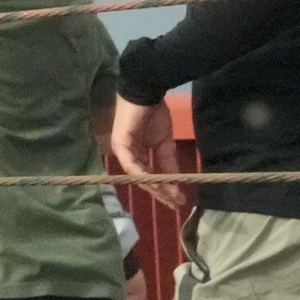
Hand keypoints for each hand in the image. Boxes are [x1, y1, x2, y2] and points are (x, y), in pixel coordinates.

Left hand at [110, 95, 184, 210]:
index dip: (163, 189)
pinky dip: (145, 176)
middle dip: (160, 193)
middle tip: (176, 206)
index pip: (148, 177)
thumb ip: (167, 162)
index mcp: (137, 154)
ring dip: (155, 188)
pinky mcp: (120, 145)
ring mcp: (122, 150)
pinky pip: (132, 165)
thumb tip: (176, 183)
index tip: (178, 200)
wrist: (146, 93)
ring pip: (138, 176)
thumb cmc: (154, 114)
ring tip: (171, 198)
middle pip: (143, 180)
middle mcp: (128, 155)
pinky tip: (158, 184)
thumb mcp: (165, 143)